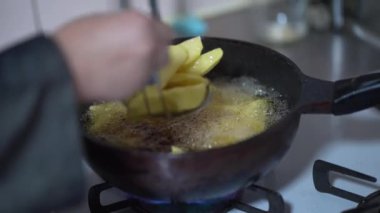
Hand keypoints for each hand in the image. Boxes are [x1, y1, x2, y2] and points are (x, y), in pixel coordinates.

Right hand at [54, 11, 171, 101]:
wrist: (64, 69)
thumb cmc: (78, 39)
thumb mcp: (108, 22)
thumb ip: (131, 28)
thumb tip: (139, 34)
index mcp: (142, 25)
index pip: (166, 32)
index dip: (157, 36)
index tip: (151, 39)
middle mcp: (149, 47)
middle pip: (164, 52)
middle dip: (154, 52)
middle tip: (138, 53)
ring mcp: (144, 70)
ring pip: (153, 69)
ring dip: (144, 66)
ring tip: (122, 66)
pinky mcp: (136, 88)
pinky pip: (140, 81)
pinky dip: (132, 79)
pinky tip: (115, 76)